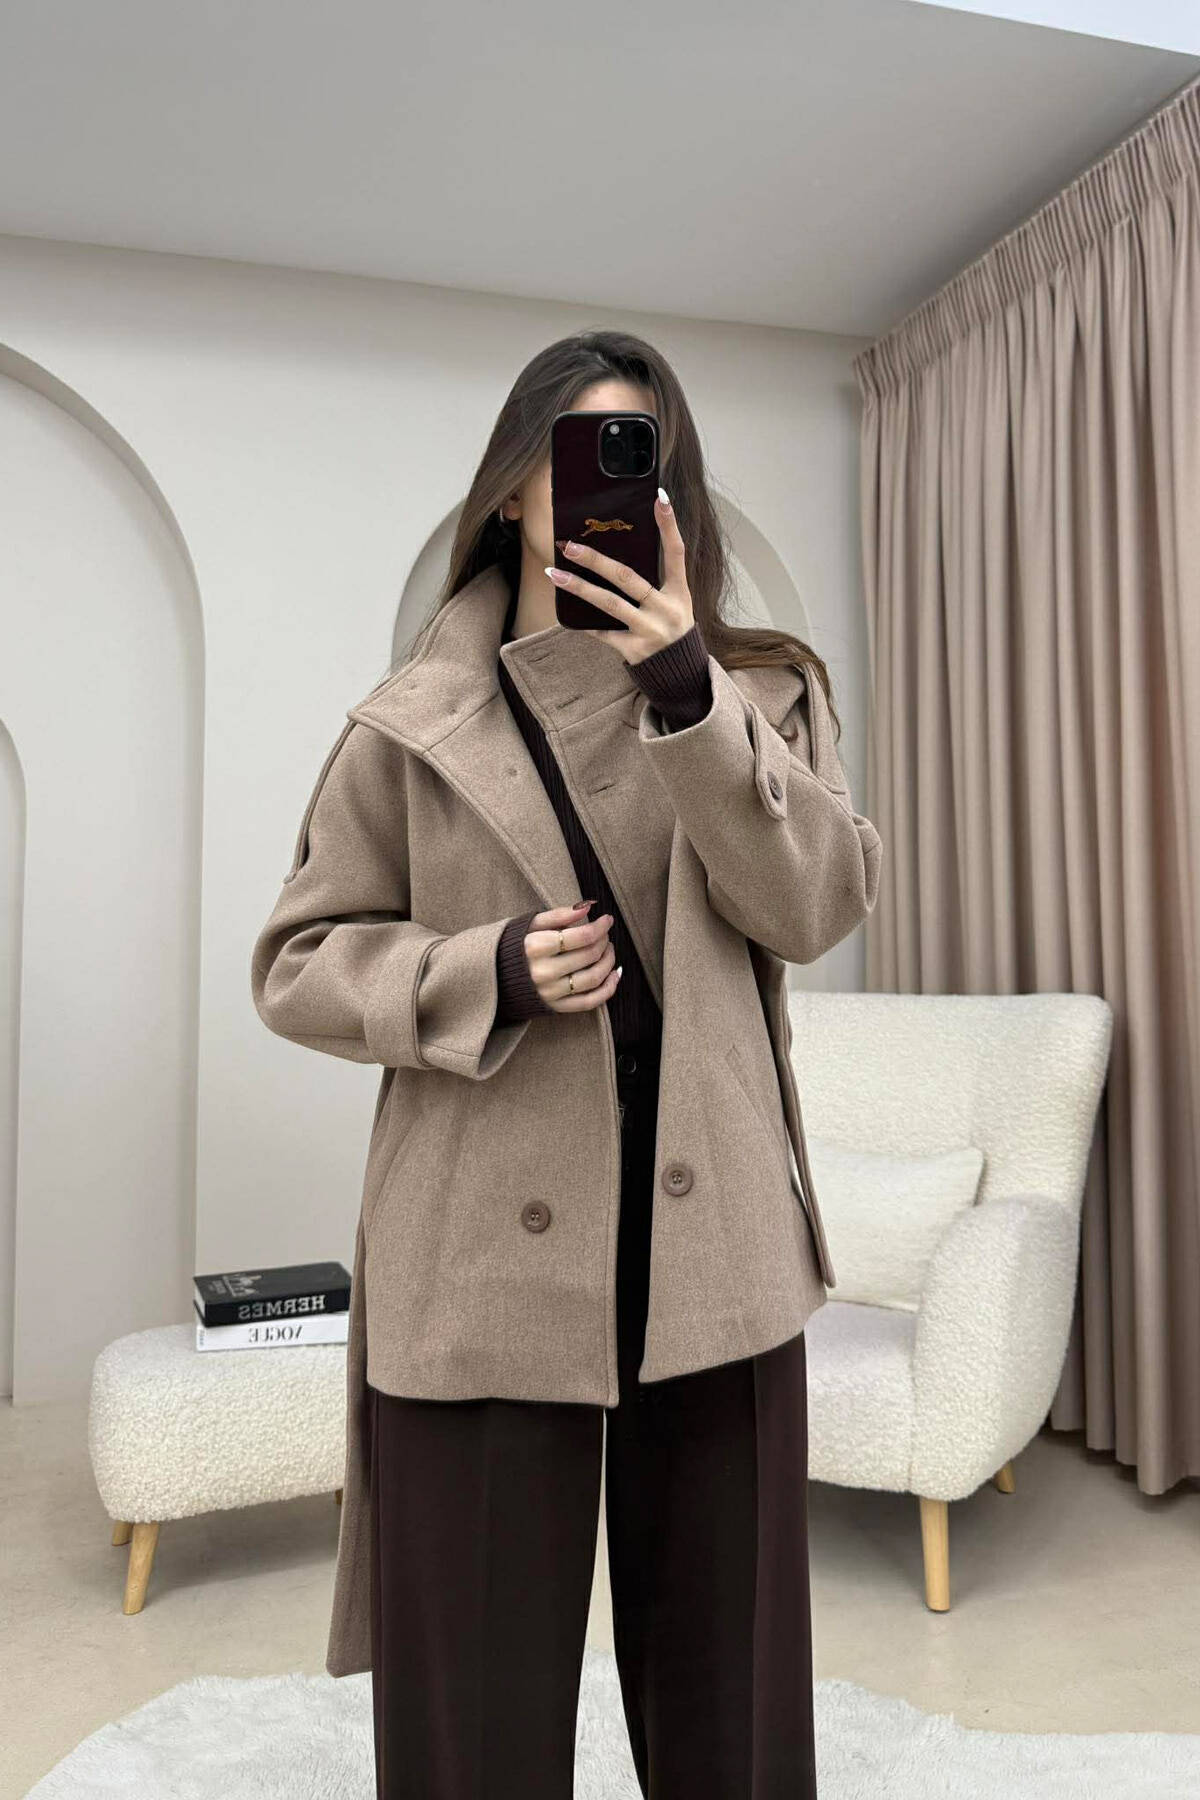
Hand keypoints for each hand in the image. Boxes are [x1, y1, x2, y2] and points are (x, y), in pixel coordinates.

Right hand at [522, 901, 622, 1012]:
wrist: (492, 979)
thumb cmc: (512, 946)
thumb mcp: (529, 924)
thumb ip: (558, 914)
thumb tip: (587, 906)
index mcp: (535, 947)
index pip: (581, 936)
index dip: (600, 926)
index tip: (607, 919)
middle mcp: (543, 972)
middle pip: (589, 955)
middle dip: (604, 941)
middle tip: (604, 934)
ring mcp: (550, 993)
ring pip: (593, 978)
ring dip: (609, 962)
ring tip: (608, 950)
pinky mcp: (555, 1008)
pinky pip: (589, 1002)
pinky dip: (607, 989)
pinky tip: (614, 975)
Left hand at [547, 488, 692, 666]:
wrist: (680, 674)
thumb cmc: (673, 629)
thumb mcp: (676, 603)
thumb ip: (656, 581)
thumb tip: (619, 552)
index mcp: (679, 593)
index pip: (676, 552)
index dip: (669, 525)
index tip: (659, 498)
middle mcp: (665, 609)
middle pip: (627, 577)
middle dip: (596, 560)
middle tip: (570, 546)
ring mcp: (649, 630)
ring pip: (609, 604)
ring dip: (579, 588)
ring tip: (555, 574)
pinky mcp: (634, 649)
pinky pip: (603, 633)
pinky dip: (584, 623)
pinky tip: (566, 615)